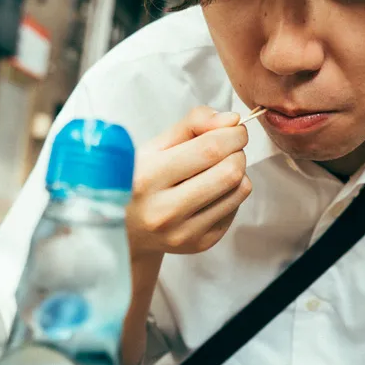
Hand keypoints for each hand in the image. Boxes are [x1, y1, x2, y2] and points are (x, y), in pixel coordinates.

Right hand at [127, 107, 250, 258]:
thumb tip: (232, 120)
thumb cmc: (140, 180)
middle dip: (237, 152)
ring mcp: (184, 232)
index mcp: (147, 178)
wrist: (125, 231)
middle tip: (228, 147)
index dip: (232, 134)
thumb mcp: (154, 147)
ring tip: (220, 168)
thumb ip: (192, 124)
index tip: (235, 128)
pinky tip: (212, 191)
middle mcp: (164, 211)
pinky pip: (235, 209)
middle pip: (229, 172)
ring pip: (238, 191)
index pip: (209, 149)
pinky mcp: (200, 244)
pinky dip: (231, 193)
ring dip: (238, 172)